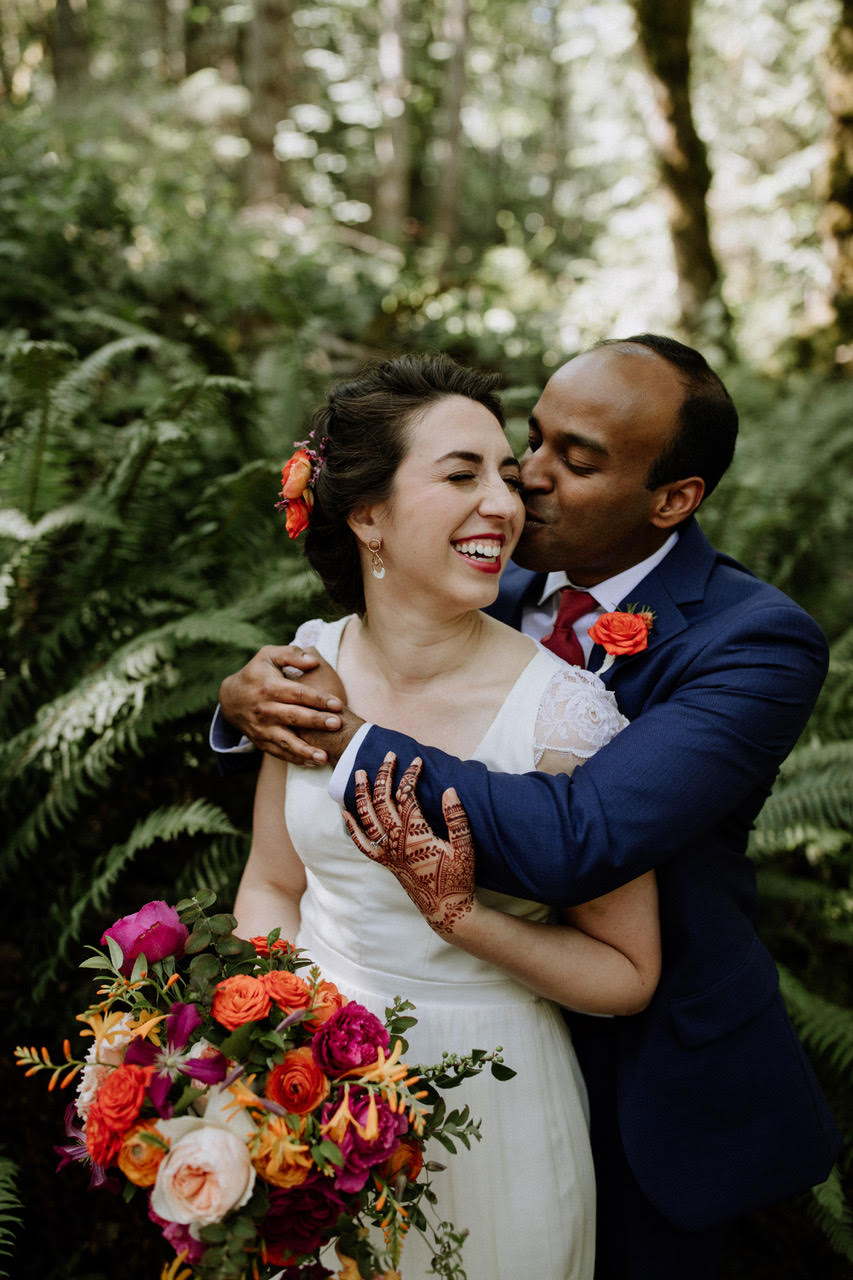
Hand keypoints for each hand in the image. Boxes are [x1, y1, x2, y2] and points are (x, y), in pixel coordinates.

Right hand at [218, 644, 346, 764]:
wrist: (230, 698)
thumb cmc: (256, 673)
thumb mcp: (269, 655)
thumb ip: (291, 655)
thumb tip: (314, 662)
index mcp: (269, 687)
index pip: (297, 694)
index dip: (318, 699)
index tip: (338, 704)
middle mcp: (264, 710)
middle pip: (294, 717)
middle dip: (316, 722)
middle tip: (337, 724)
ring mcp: (261, 728)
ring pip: (285, 741)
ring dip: (305, 750)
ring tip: (324, 757)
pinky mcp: (260, 741)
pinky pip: (279, 753)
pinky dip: (295, 759)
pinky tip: (313, 763)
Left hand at [342, 753, 475, 936]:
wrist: (446, 910)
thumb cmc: (458, 879)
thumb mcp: (465, 848)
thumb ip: (457, 818)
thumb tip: (449, 790)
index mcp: (416, 836)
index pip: (406, 796)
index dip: (410, 775)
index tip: (417, 760)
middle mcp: (397, 842)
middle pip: (383, 802)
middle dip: (384, 775)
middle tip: (388, 756)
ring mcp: (388, 853)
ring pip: (368, 819)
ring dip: (362, 795)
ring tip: (360, 774)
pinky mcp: (385, 863)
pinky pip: (362, 844)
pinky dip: (352, 828)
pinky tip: (345, 814)